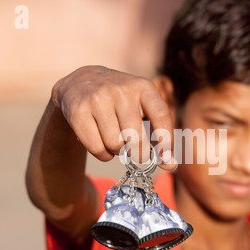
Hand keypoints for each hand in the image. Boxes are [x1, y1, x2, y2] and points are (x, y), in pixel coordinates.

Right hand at [51, 65, 176, 169]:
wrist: (80, 83)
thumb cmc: (121, 104)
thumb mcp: (142, 110)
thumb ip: (159, 137)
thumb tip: (171, 165)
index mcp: (142, 86)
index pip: (161, 116)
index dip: (165, 141)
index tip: (164, 157)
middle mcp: (120, 89)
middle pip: (136, 137)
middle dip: (139, 154)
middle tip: (137, 154)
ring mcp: (97, 98)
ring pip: (115, 145)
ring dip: (118, 153)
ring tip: (116, 143)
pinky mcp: (78, 111)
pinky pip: (96, 148)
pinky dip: (103, 155)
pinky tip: (102, 145)